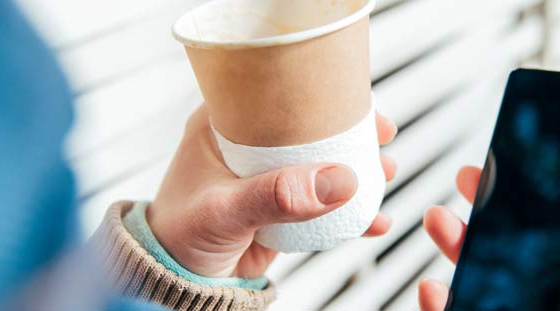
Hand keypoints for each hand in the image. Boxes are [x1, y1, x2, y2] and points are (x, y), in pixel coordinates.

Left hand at [145, 106, 399, 277]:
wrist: (175, 280)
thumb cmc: (179, 235)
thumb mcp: (226, 210)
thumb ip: (277, 195)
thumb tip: (339, 180)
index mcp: (224, 126)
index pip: (277, 95)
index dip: (322, 94)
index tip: (361, 104)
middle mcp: (247, 146)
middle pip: (310, 127)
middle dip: (351, 133)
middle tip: (381, 141)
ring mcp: (266, 176)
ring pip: (320, 163)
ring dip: (355, 169)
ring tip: (383, 176)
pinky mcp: (279, 207)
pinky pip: (320, 201)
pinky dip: (348, 210)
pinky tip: (372, 221)